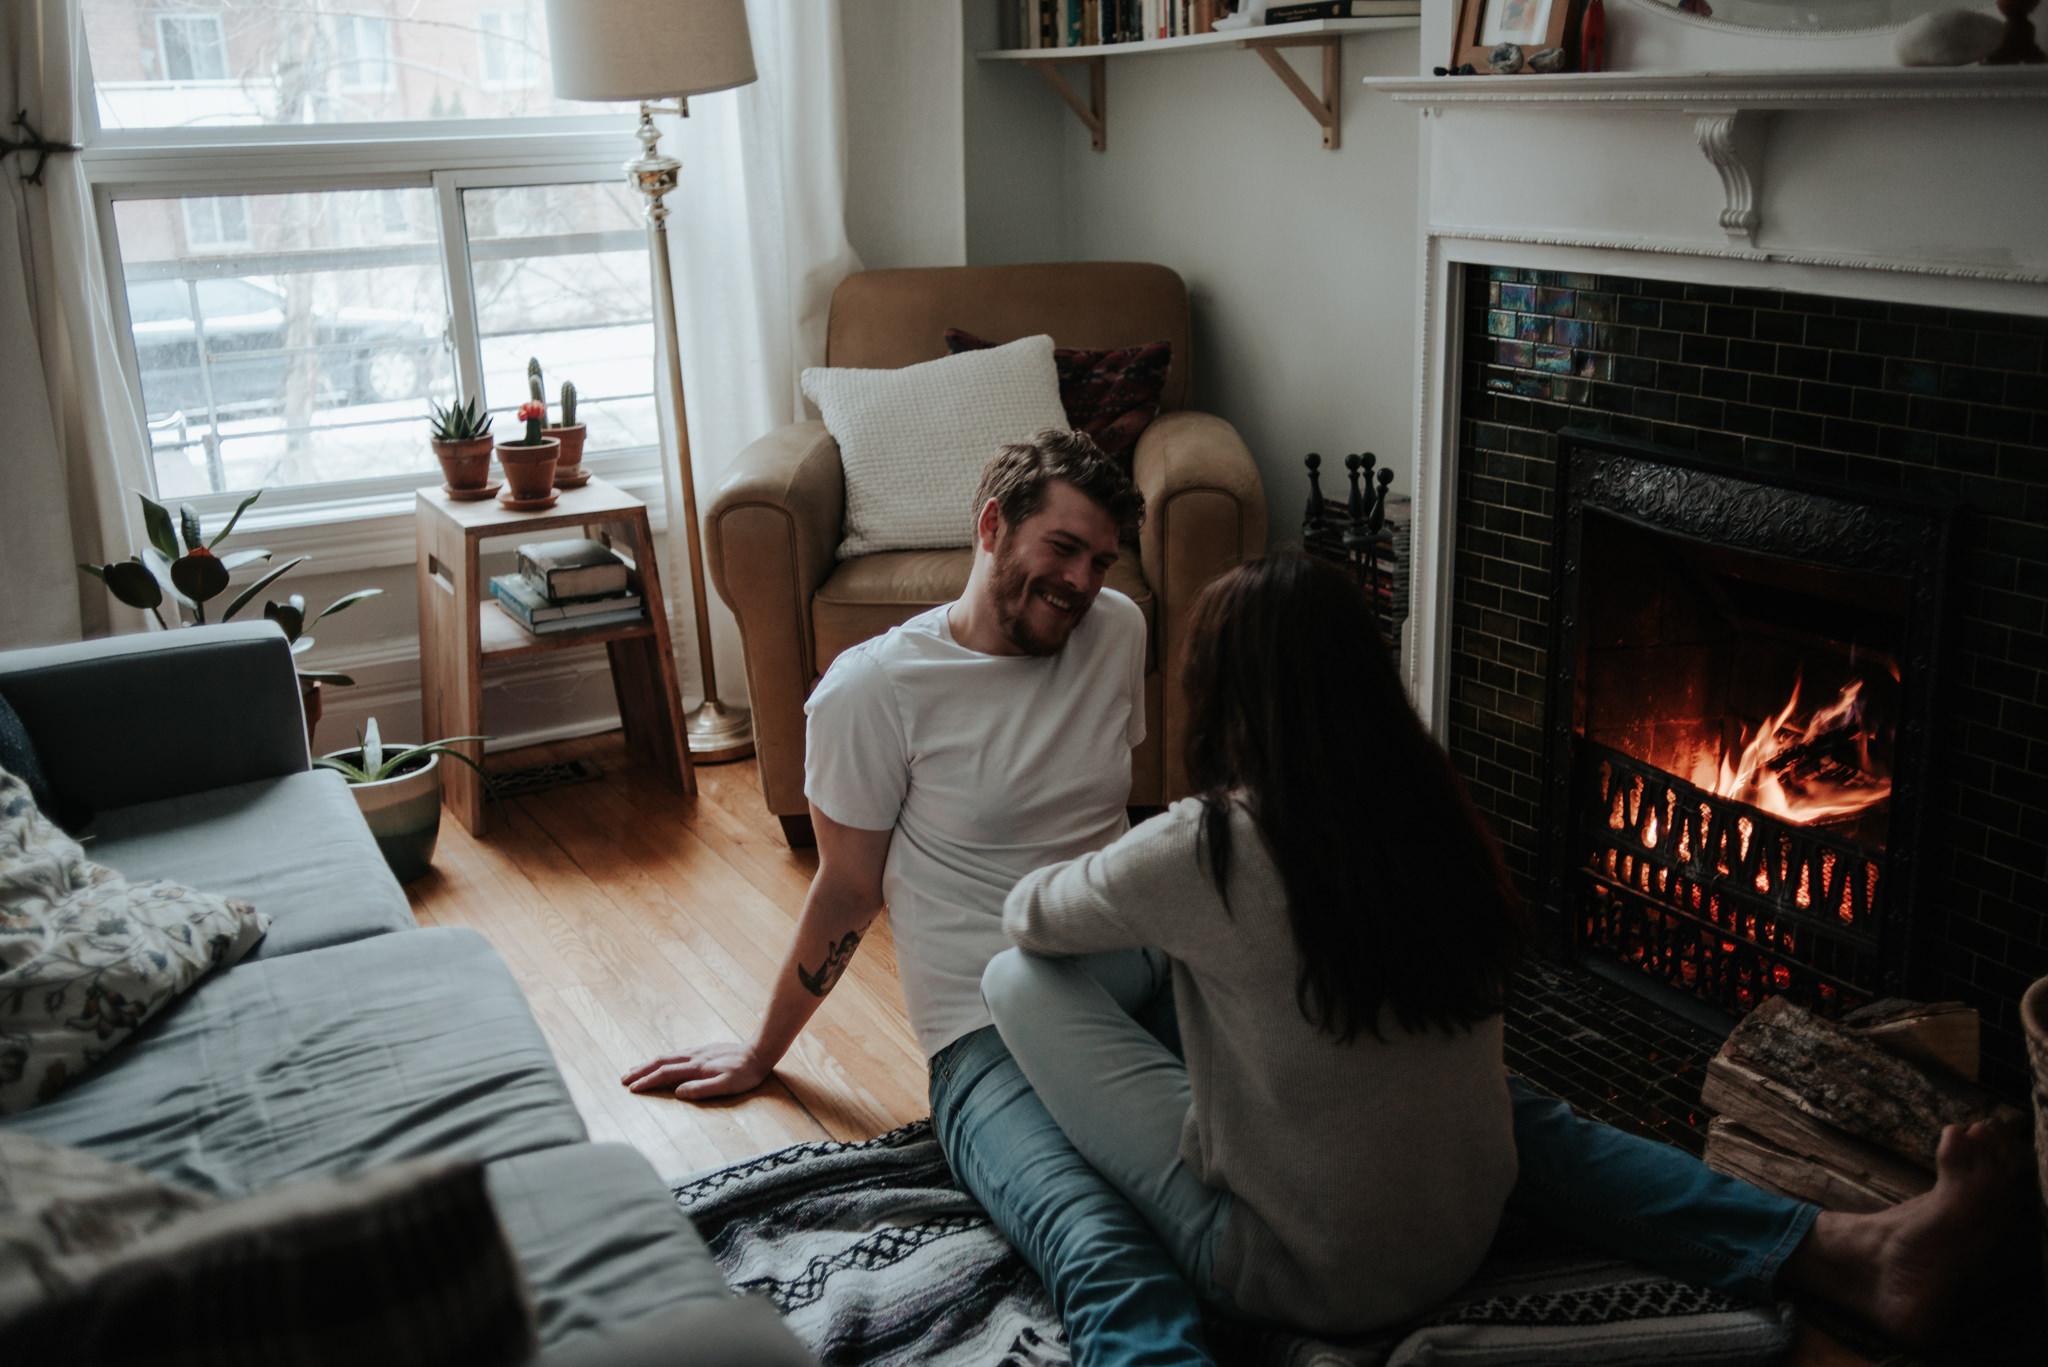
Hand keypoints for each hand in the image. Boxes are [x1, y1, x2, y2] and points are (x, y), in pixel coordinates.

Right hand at [622, 1042, 770, 1099]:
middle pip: (660, 1062)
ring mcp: (698, 1051)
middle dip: (641, 1071)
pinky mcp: (703, 1049)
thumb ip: (701, 1089)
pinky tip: (661, 1062)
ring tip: (635, 1070)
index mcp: (696, 1067)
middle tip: (623, 1079)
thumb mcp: (726, 1086)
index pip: (665, 1074)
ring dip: (649, 1063)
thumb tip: (677, 1092)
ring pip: (667, 1056)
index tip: (632, 1089)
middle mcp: (693, 1056)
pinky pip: (676, 1053)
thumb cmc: (745, 1074)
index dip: (647, 1081)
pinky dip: (662, 1059)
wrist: (760, 1051)